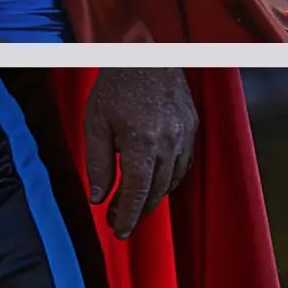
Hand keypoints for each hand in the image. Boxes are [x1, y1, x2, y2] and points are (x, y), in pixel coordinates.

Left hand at [83, 67, 197, 238]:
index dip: (127, 216)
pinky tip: (153, 182)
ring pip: (172, 180)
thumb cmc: (115, 87)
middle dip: (137, 212)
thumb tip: (98, 198)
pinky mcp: (193, 128)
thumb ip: (97, 163)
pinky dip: (169, 179)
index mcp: (143, 143)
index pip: (137, 192)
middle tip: (118, 223)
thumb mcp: (95, 124)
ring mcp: (186, 135)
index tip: (118, 233)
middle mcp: (170, 143)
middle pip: (156, 191)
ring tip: (131, 205)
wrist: (147, 54)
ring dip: (153, 197)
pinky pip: (183, 164)